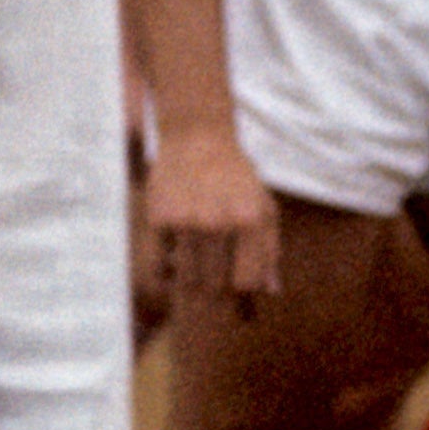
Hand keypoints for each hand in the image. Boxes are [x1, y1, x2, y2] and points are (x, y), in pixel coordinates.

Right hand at [141, 119, 278, 303]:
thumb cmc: (236, 177)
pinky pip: (159, 267)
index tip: (238, 281)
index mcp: (251, 220)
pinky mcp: (158, 219)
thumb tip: (270, 292)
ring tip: (196, 274)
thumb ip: (269, 250)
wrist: (196, 137)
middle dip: (217, 290)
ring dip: (192, 283)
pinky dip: (166, 274)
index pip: (247, 282)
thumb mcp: (263, 207)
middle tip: (215, 282)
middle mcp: (218, 222)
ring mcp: (186, 221)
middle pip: (216, 285)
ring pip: (188, 279)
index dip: (244, 289)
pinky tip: (173, 264)